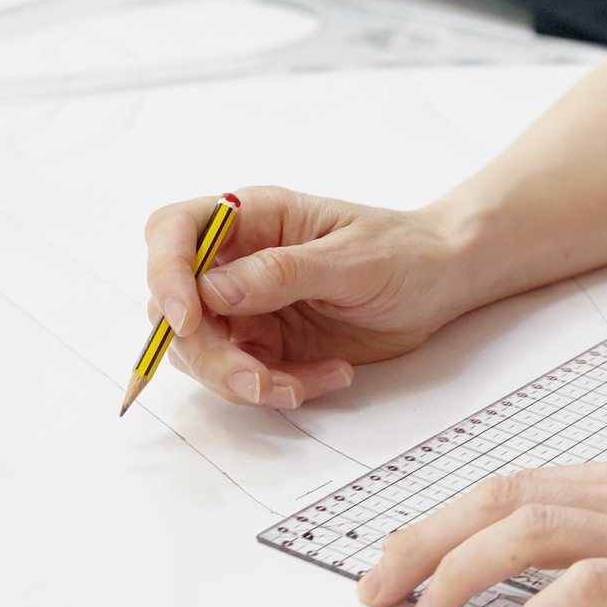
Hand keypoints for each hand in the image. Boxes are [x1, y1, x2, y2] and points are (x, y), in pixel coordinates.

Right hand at [143, 186, 476, 408]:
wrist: (441, 283)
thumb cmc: (402, 251)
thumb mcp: (351, 258)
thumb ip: (283, 272)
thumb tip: (215, 290)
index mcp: (251, 219)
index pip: (173, 232)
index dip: (165, 274)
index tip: (187, 320)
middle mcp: (236, 262)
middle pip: (175, 307)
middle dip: (207, 353)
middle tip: (254, 381)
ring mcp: (248, 307)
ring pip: (203, 352)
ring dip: (241, 380)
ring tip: (299, 385)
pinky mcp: (268, 346)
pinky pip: (249, 378)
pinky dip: (283, 388)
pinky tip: (331, 375)